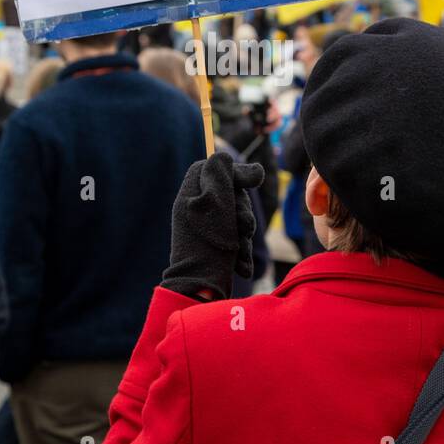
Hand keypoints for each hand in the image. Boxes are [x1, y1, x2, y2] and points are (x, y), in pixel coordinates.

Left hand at [161, 152, 264, 300]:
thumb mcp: (216, 199)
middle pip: (231, 195)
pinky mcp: (217, 250)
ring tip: (238, 247)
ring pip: (238, 219)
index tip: (252, 180)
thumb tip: (224, 155)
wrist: (203, 288)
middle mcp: (196, 210)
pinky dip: (241, 251)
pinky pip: (237, 241)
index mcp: (190, 194)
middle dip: (243, 210)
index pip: (213, 169)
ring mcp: (207, 231)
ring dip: (244, 233)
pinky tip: (240, 264)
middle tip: (241, 224)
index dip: (234, 171)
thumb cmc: (209, 241)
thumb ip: (223, 172)